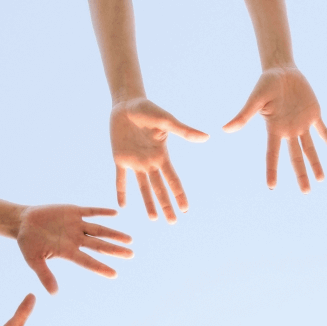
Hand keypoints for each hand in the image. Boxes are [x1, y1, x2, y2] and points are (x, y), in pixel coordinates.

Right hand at [16, 204, 132, 294]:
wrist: (23, 222)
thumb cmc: (28, 244)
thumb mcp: (34, 260)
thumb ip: (45, 275)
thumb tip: (54, 294)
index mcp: (68, 251)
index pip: (87, 261)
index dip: (100, 268)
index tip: (114, 274)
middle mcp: (76, 239)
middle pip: (99, 245)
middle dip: (115, 250)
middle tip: (131, 254)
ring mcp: (76, 225)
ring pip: (99, 230)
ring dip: (114, 234)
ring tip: (129, 239)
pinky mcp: (73, 212)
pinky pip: (90, 211)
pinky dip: (101, 212)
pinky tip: (115, 213)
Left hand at [110, 98, 208, 221]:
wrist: (127, 103)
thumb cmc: (148, 109)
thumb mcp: (166, 121)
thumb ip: (184, 130)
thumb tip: (206, 137)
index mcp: (162, 156)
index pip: (173, 180)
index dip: (179, 195)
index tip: (186, 209)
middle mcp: (150, 162)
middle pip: (160, 189)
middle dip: (167, 206)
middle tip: (173, 222)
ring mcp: (135, 162)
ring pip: (143, 188)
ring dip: (149, 204)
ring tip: (154, 219)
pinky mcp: (120, 158)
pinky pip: (121, 179)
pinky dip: (121, 192)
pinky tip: (122, 206)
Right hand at [223, 67, 326, 192]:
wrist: (281, 69)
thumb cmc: (266, 82)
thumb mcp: (255, 98)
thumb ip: (243, 115)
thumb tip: (225, 129)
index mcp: (275, 129)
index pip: (272, 154)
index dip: (272, 171)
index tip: (272, 187)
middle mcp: (288, 130)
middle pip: (295, 157)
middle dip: (301, 174)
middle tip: (306, 192)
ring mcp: (302, 124)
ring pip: (310, 148)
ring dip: (316, 163)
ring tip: (321, 179)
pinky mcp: (313, 114)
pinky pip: (322, 131)